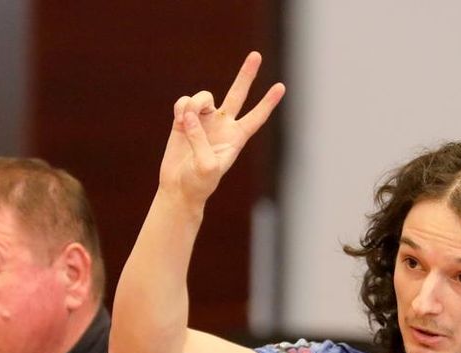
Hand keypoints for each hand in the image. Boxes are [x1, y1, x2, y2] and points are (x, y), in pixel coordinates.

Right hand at [158, 51, 284, 208]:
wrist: (178, 188)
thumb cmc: (198, 184)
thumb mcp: (206, 166)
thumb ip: (200, 139)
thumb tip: (189, 114)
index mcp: (236, 138)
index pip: (256, 117)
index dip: (268, 103)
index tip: (281, 87)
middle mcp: (223, 125)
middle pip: (238, 94)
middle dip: (247, 75)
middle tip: (256, 55)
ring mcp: (204, 121)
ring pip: (204, 97)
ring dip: (195, 104)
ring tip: (186, 120)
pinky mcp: (184, 120)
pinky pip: (184, 102)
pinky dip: (181, 108)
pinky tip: (178, 120)